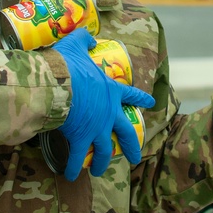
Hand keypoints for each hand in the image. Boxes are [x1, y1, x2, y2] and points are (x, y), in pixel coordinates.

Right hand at [53, 30, 155, 180]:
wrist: (60, 84)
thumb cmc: (68, 65)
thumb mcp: (76, 45)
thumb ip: (84, 39)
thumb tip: (90, 36)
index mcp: (111, 91)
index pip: (131, 96)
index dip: (141, 99)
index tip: (152, 103)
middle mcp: (109, 113)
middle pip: (126, 132)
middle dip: (131, 145)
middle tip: (135, 156)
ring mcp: (98, 128)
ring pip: (104, 150)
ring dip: (101, 162)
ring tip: (100, 171)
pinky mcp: (82, 138)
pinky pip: (77, 156)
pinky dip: (73, 167)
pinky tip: (70, 175)